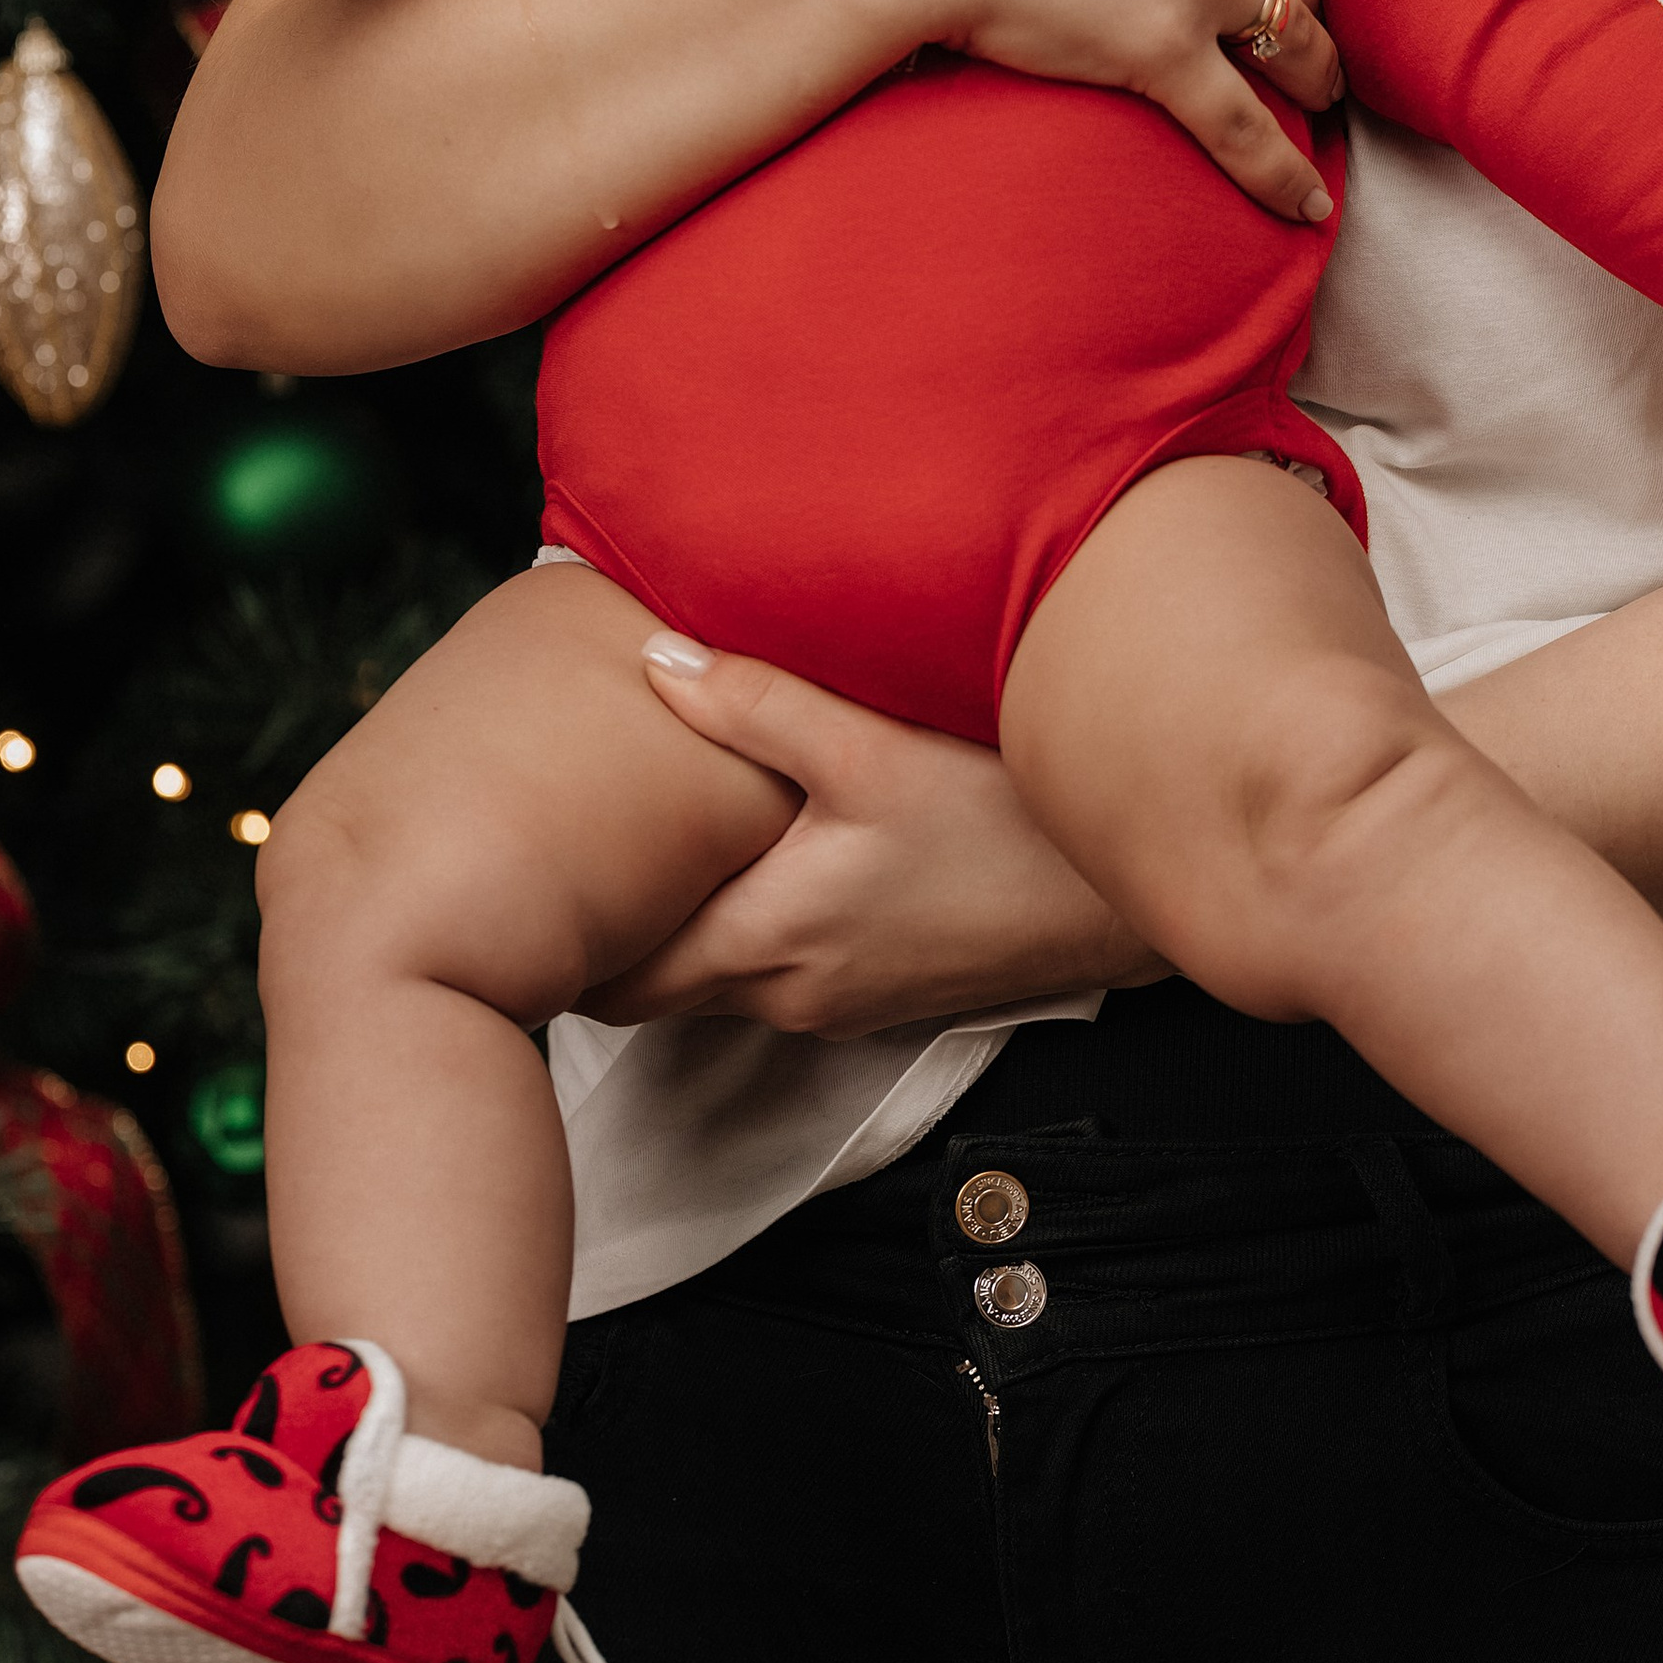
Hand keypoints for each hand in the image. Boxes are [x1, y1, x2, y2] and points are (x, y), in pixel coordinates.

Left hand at [570, 633, 1164, 1034]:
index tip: (527, 882)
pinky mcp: (888, 991)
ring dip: (687, 927)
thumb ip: (755, 707)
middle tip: (567, 854)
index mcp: (769, 942)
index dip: (565, 938)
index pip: (616, 982)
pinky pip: (783, 971)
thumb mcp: (875, 751)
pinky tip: (763, 857)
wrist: (1135, 897)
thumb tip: (654, 659)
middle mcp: (793, 994)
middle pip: (658, 986)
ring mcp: (843, 1003)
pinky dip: (751, 928)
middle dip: (613, 931)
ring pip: (722, 979)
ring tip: (653, 845)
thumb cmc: (1012, 826)